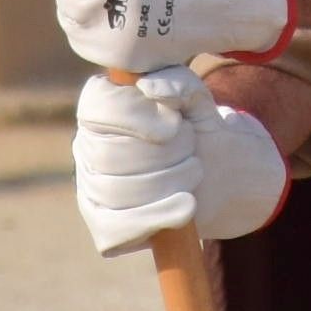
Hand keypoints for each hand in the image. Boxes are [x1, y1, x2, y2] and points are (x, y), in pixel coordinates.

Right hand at [72, 65, 283, 256]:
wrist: (222, 183)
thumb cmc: (201, 133)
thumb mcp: (199, 103)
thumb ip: (180, 83)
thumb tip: (149, 86)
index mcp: (100, 108)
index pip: (96, 109)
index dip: (135, 117)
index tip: (175, 124)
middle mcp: (87, 146)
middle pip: (109, 154)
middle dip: (162, 153)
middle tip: (192, 150)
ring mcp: (91, 188)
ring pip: (115, 191)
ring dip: (168, 181)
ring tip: (194, 172)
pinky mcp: (103, 224)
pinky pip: (115, 227)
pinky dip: (157, 217)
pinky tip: (186, 206)